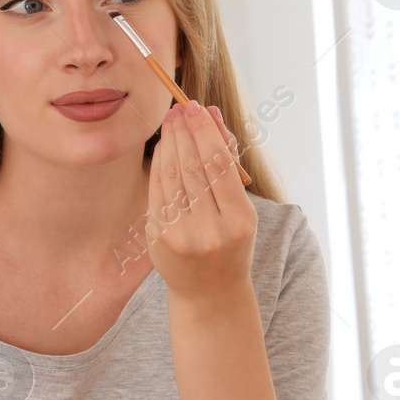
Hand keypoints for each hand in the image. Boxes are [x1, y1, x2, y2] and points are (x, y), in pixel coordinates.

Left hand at [147, 101, 256, 301]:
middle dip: (185, 131)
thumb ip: (228, 162)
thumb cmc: (231, 243)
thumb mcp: (242, 209)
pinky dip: (159, 163)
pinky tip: (163, 146)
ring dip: (170, 142)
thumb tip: (212, 116)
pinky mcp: (159, 237)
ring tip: (171, 120)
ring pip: (172, 175)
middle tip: (181, 107)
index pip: (219, 166)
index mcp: (239, 222)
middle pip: (193, 167)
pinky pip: (158, 190)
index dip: (206, 132)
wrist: (209, 292)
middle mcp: (210, 230)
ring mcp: (181, 235)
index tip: (198, 108)